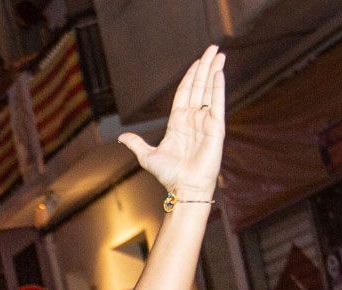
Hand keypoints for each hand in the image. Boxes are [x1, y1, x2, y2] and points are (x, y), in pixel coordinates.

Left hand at [119, 46, 223, 196]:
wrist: (184, 188)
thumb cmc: (169, 174)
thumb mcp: (148, 156)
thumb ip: (136, 144)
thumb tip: (121, 138)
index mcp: (178, 122)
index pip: (185, 92)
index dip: (190, 76)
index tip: (196, 62)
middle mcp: (194, 119)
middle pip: (199, 86)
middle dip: (204, 67)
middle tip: (212, 48)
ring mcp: (206, 122)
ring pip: (210, 90)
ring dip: (214, 71)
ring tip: (219, 54)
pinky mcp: (216, 128)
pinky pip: (217, 103)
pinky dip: (218, 87)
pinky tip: (219, 73)